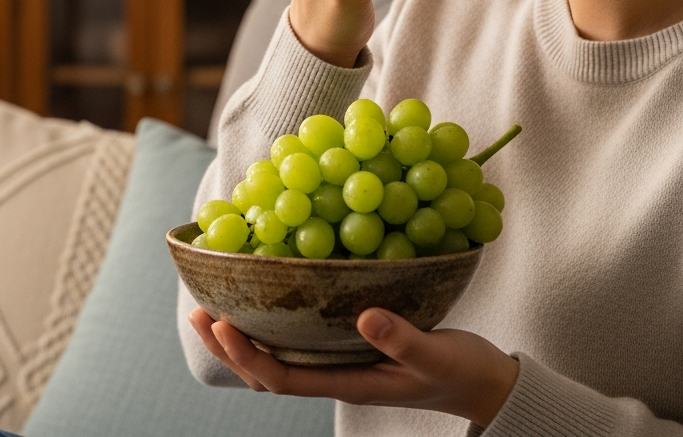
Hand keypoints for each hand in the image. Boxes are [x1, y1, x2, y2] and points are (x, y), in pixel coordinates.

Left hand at [188, 307, 518, 428]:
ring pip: (278, 360)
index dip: (247, 356)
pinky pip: (298, 343)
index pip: (284, 378)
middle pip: (268, 373)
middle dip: (230, 347)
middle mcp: (337, 374)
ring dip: (242, 338)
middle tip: (198, 312)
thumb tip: (364, 316)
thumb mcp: (437, 354)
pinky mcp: (349, 346)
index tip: (221, 325)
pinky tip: (261, 301)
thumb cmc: (461, 370)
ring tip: (211, 308)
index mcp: (350, 382)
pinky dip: (271, 326)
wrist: (483, 381)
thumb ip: (403, 339)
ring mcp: (340, 363)